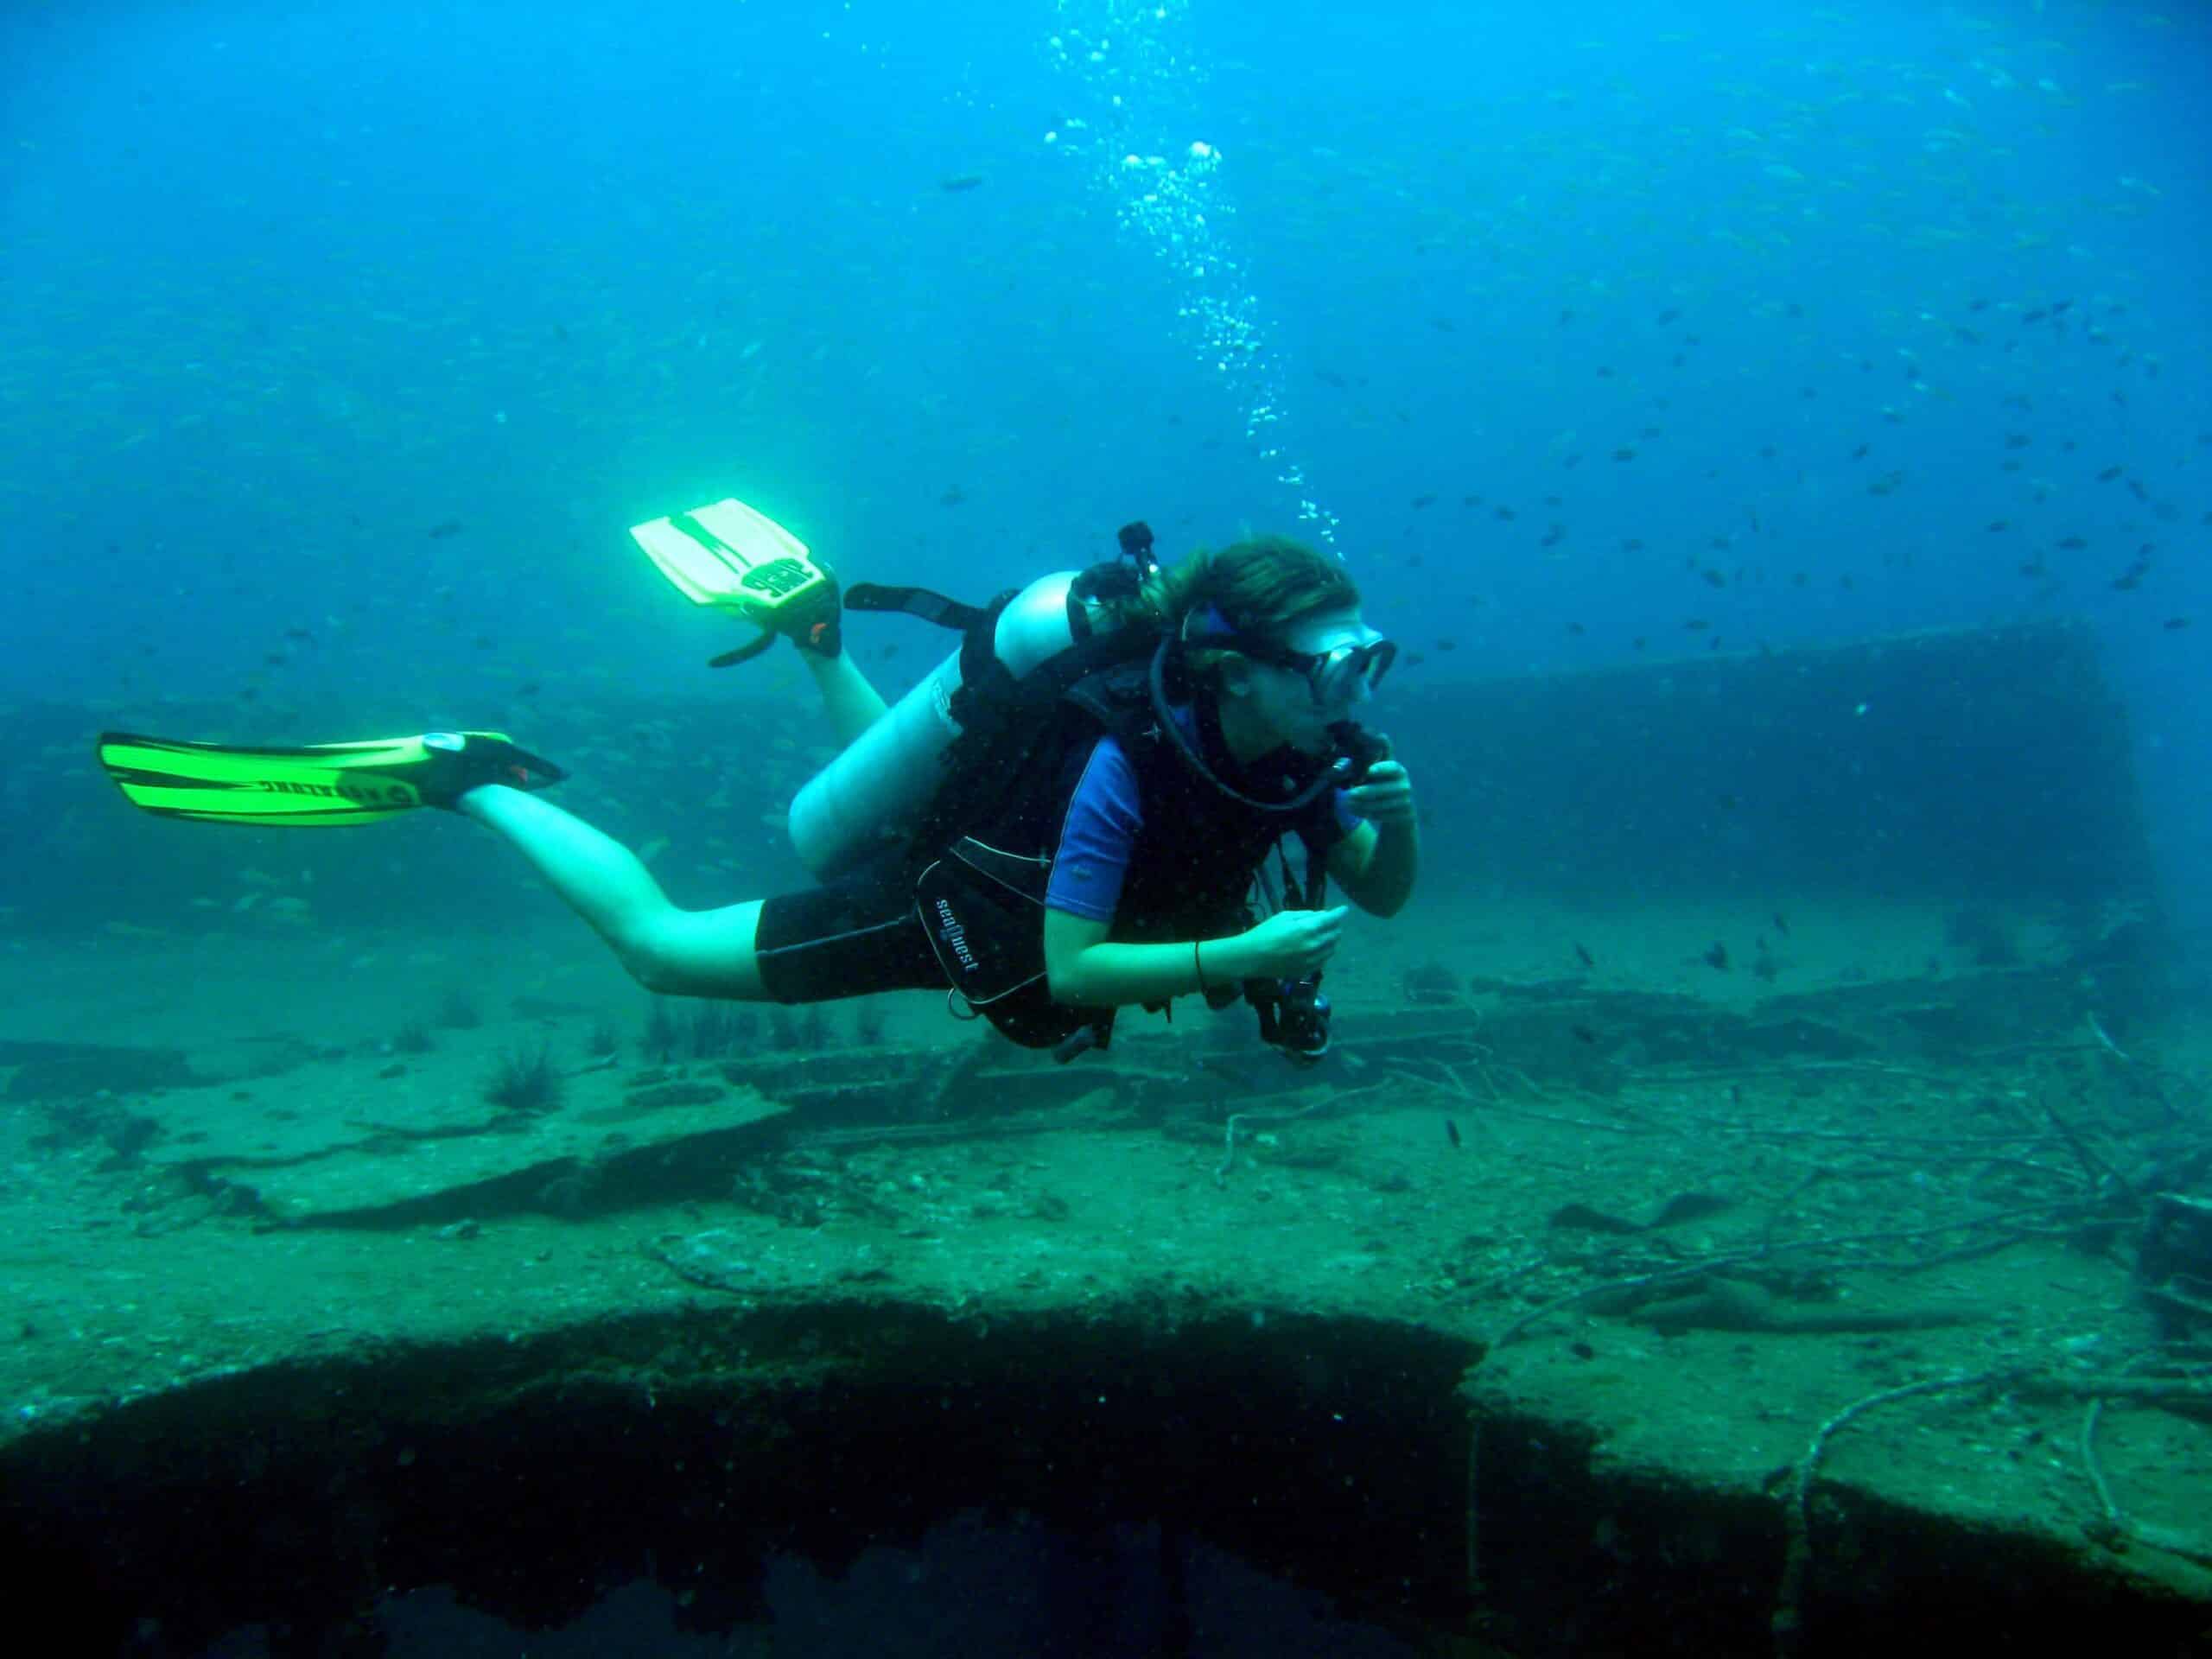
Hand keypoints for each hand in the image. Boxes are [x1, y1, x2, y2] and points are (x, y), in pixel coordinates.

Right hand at [1234, 905, 1349, 979]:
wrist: (1252, 958)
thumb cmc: (1265, 933)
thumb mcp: (1283, 917)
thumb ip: (1305, 915)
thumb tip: (1321, 916)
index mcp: (1307, 929)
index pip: (1331, 920)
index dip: (1340, 913)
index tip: (1344, 909)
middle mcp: (1313, 945)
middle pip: (1334, 934)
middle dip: (1335, 926)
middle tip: (1331, 922)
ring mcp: (1311, 960)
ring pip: (1332, 949)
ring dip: (1332, 940)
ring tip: (1327, 935)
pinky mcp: (1307, 970)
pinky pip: (1324, 961)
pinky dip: (1325, 952)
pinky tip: (1320, 949)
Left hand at [1347, 759, 1415, 826]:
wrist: (1397, 809)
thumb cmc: (1380, 786)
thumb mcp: (1375, 776)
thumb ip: (1364, 769)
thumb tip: (1344, 767)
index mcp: (1398, 771)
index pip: (1391, 768)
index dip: (1381, 769)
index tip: (1368, 771)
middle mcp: (1404, 785)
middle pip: (1384, 789)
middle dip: (1366, 792)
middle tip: (1350, 794)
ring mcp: (1405, 801)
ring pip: (1382, 804)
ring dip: (1362, 805)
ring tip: (1347, 804)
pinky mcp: (1403, 816)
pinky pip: (1383, 815)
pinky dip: (1366, 813)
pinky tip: (1354, 811)